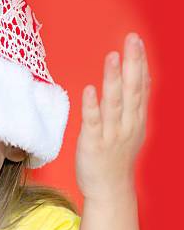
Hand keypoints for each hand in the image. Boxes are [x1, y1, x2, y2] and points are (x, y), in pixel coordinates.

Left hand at [76, 32, 150, 201]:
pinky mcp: (93, 144)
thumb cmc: (116, 157)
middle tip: (131, 40)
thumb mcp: (131, 128)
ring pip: (114, 103)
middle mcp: (127, 124)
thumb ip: (133, 103)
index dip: (139, 63)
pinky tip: (89, 90)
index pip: (141, 86)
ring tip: (112, 57)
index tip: (136, 41)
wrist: (109, 189)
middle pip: (132, 90)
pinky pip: (93, 123)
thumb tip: (138, 76)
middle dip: (132, 64)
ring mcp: (111, 134)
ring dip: (113, 80)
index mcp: (136, 119)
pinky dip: (92, 107)